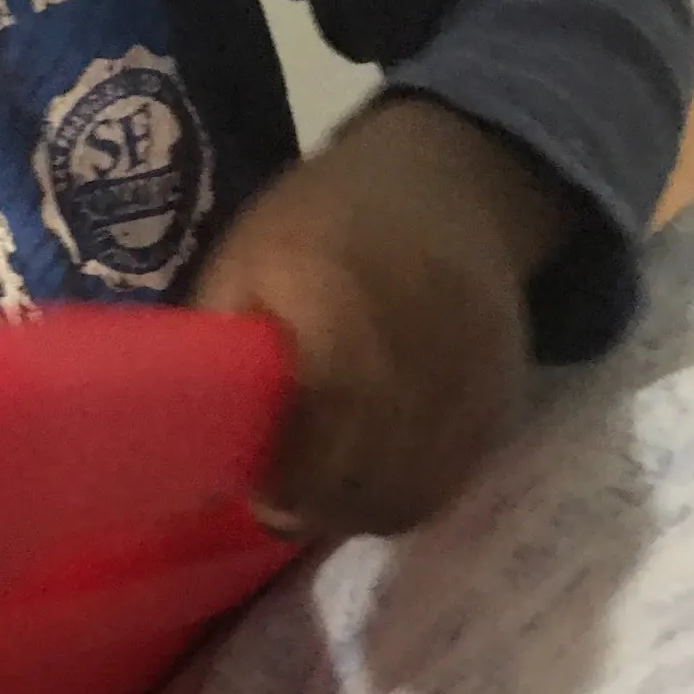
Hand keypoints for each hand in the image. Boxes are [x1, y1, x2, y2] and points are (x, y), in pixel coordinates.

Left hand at [193, 97, 574, 538]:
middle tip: (283, 502)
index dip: (285, 482)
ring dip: (361, 508)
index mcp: (342, 304)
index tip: (255, 491)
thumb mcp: (243, 261)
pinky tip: (374, 474)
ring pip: (411, 493)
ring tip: (327, 491)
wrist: (449, 185)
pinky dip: (407, 493)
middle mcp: (419, 345)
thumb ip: (219, 351)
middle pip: (368, 477)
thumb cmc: (321, 224)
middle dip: (317, 505)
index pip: (320, 432)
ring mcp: (470, 378)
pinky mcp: (501, 400)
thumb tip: (191, 445)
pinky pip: (450, 482)